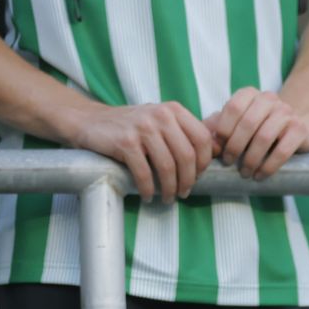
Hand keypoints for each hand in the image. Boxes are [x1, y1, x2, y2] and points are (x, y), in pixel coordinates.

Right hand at [68, 100, 213, 203]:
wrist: (90, 121)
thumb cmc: (132, 127)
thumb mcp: (161, 122)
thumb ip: (185, 133)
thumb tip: (219, 150)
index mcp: (174, 110)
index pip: (202, 139)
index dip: (205, 162)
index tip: (199, 177)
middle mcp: (160, 115)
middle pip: (187, 155)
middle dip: (188, 180)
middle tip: (184, 193)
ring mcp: (142, 127)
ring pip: (167, 166)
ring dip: (170, 188)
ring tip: (168, 198)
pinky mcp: (125, 142)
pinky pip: (144, 173)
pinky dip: (149, 189)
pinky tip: (148, 196)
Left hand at [204, 88, 308, 179]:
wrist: (295, 127)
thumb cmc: (258, 128)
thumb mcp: (236, 124)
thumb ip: (216, 128)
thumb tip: (209, 144)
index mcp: (250, 94)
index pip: (233, 108)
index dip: (223, 130)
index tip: (219, 149)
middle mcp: (270, 99)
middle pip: (248, 123)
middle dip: (235, 147)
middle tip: (229, 164)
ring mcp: (287, 113)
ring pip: (264, 137)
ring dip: (251, 159)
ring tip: (245, 173)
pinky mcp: (300, 130)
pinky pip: (283, 151)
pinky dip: (269, 166)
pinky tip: (260, 175)